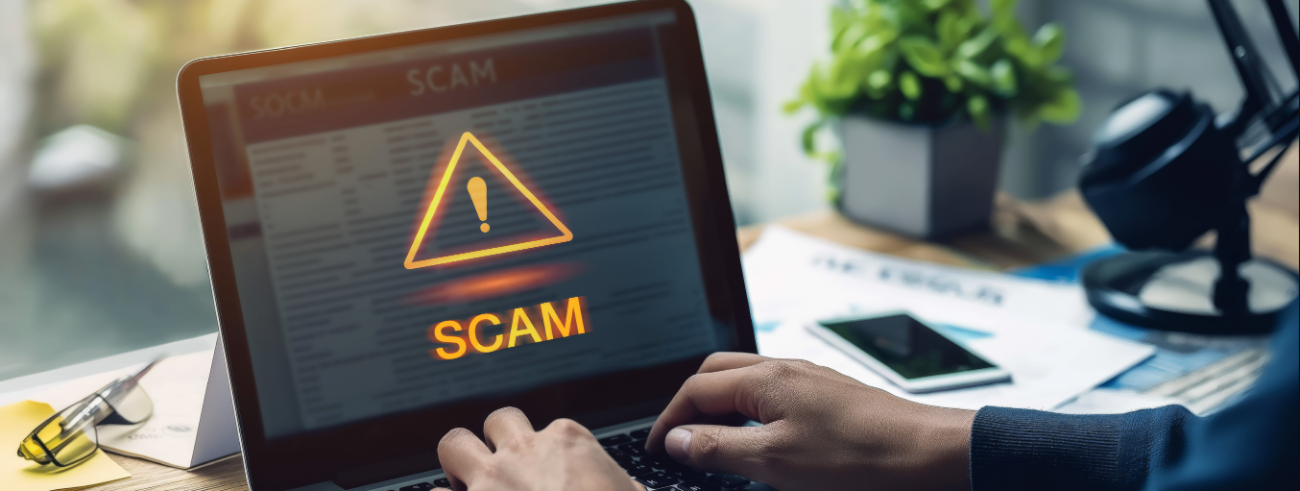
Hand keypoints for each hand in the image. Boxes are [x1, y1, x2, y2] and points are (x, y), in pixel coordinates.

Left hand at [435, 407, 640, 490]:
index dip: (545, 457)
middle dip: (494, 443)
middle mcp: (524, 451)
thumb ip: (619, 485)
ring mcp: (491, 479)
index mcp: (567, 441)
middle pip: (496, 423)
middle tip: (501, 471)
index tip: (548, 478)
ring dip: (458, 464)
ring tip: (466, 486)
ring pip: (454, 444)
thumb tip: (622, 488)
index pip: (549, 430)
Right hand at [646, 353, 974, 490]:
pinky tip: (758, 437)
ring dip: (719, 405)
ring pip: (745, 380)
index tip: (656, 448)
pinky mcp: (827, 395)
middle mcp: (784, 369)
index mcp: (765, 380)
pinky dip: (749, 410)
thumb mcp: (775, 462)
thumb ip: (718, 449)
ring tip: (710, 439)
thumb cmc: (861, 456)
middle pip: (716, 374)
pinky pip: (772, 393)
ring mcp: (808, 379)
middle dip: (688, 403)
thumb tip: (677, 441)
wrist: (927, 453)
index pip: (695, 391)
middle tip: (676, 440)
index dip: (668, 421)